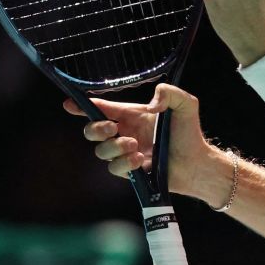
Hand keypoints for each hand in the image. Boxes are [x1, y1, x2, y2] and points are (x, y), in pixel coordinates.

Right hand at [63, 83, 208, 193]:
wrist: (196, 162)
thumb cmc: (189, 132)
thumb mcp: (185, 104)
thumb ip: (170, 93)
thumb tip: (151, 104)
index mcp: (131, 115)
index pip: (101, 108)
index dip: (82, 105)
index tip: (69, 104)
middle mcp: (124, 132)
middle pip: (91, 130)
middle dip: (95, 128)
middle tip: (113, 128)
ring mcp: (125, 153)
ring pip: (101, 151)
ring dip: (114, 147)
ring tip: (135, 146)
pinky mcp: (129, 170)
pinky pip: (114, 168)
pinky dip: (124, 163)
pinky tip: (141, 160)